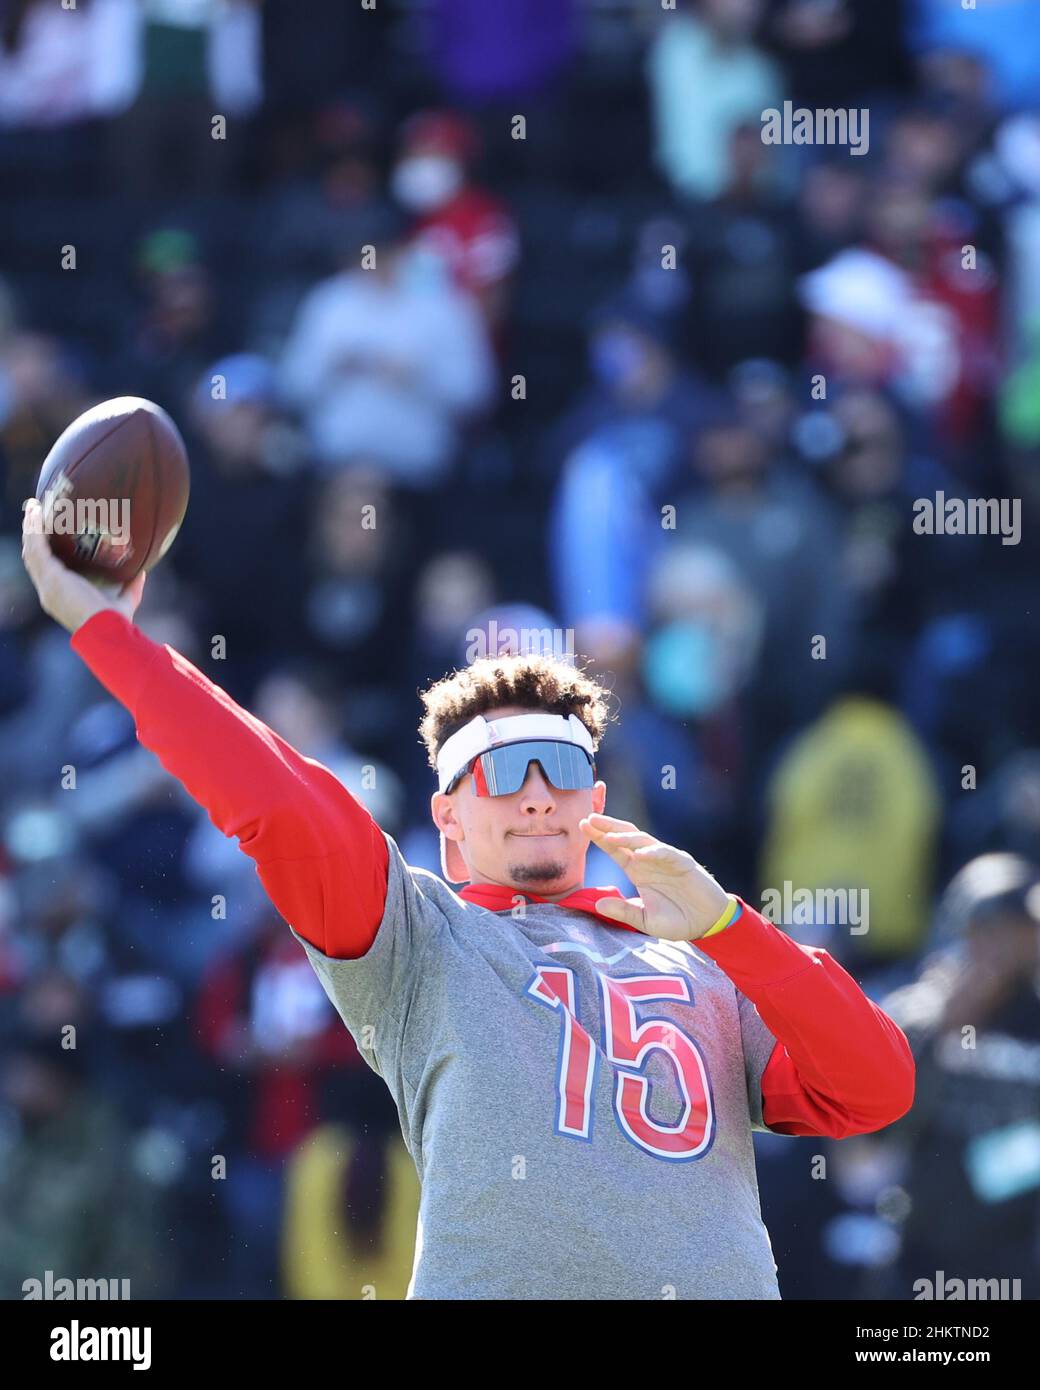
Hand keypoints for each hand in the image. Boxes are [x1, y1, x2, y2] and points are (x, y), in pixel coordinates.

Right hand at [21, 497, 145, 633]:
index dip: (43, 552)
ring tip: (33, 507)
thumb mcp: (123, 600)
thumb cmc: (115, 622)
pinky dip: (34, 529)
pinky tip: (36, 512)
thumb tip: (142, 572)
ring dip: (30, 527)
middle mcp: (48, 591)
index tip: (46, 535)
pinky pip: (37, 547)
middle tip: (35, 514)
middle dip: (32, 536)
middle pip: (33, 558)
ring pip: (31, 550)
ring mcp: (47, 584)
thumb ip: (131, 587)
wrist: (107, 632)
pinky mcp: (51, 576)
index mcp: (59, 596)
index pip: (45, 570)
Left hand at [580, 812, 729, 940]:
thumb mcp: (645, 919)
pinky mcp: (683, 863)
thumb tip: (598, 904)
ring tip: (608, 836)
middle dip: (608, 827)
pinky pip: (667, 854)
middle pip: (625, 837)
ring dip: (626, 837)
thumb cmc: (677, 920)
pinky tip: (640, 854)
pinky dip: (653, 852)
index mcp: (638, 870)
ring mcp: (666, 859)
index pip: (615, 849)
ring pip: (644, 841)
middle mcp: (649, 861)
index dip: (599, 837)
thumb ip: (624, 911)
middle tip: (589, 819)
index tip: (582, 826)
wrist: (707, 924)